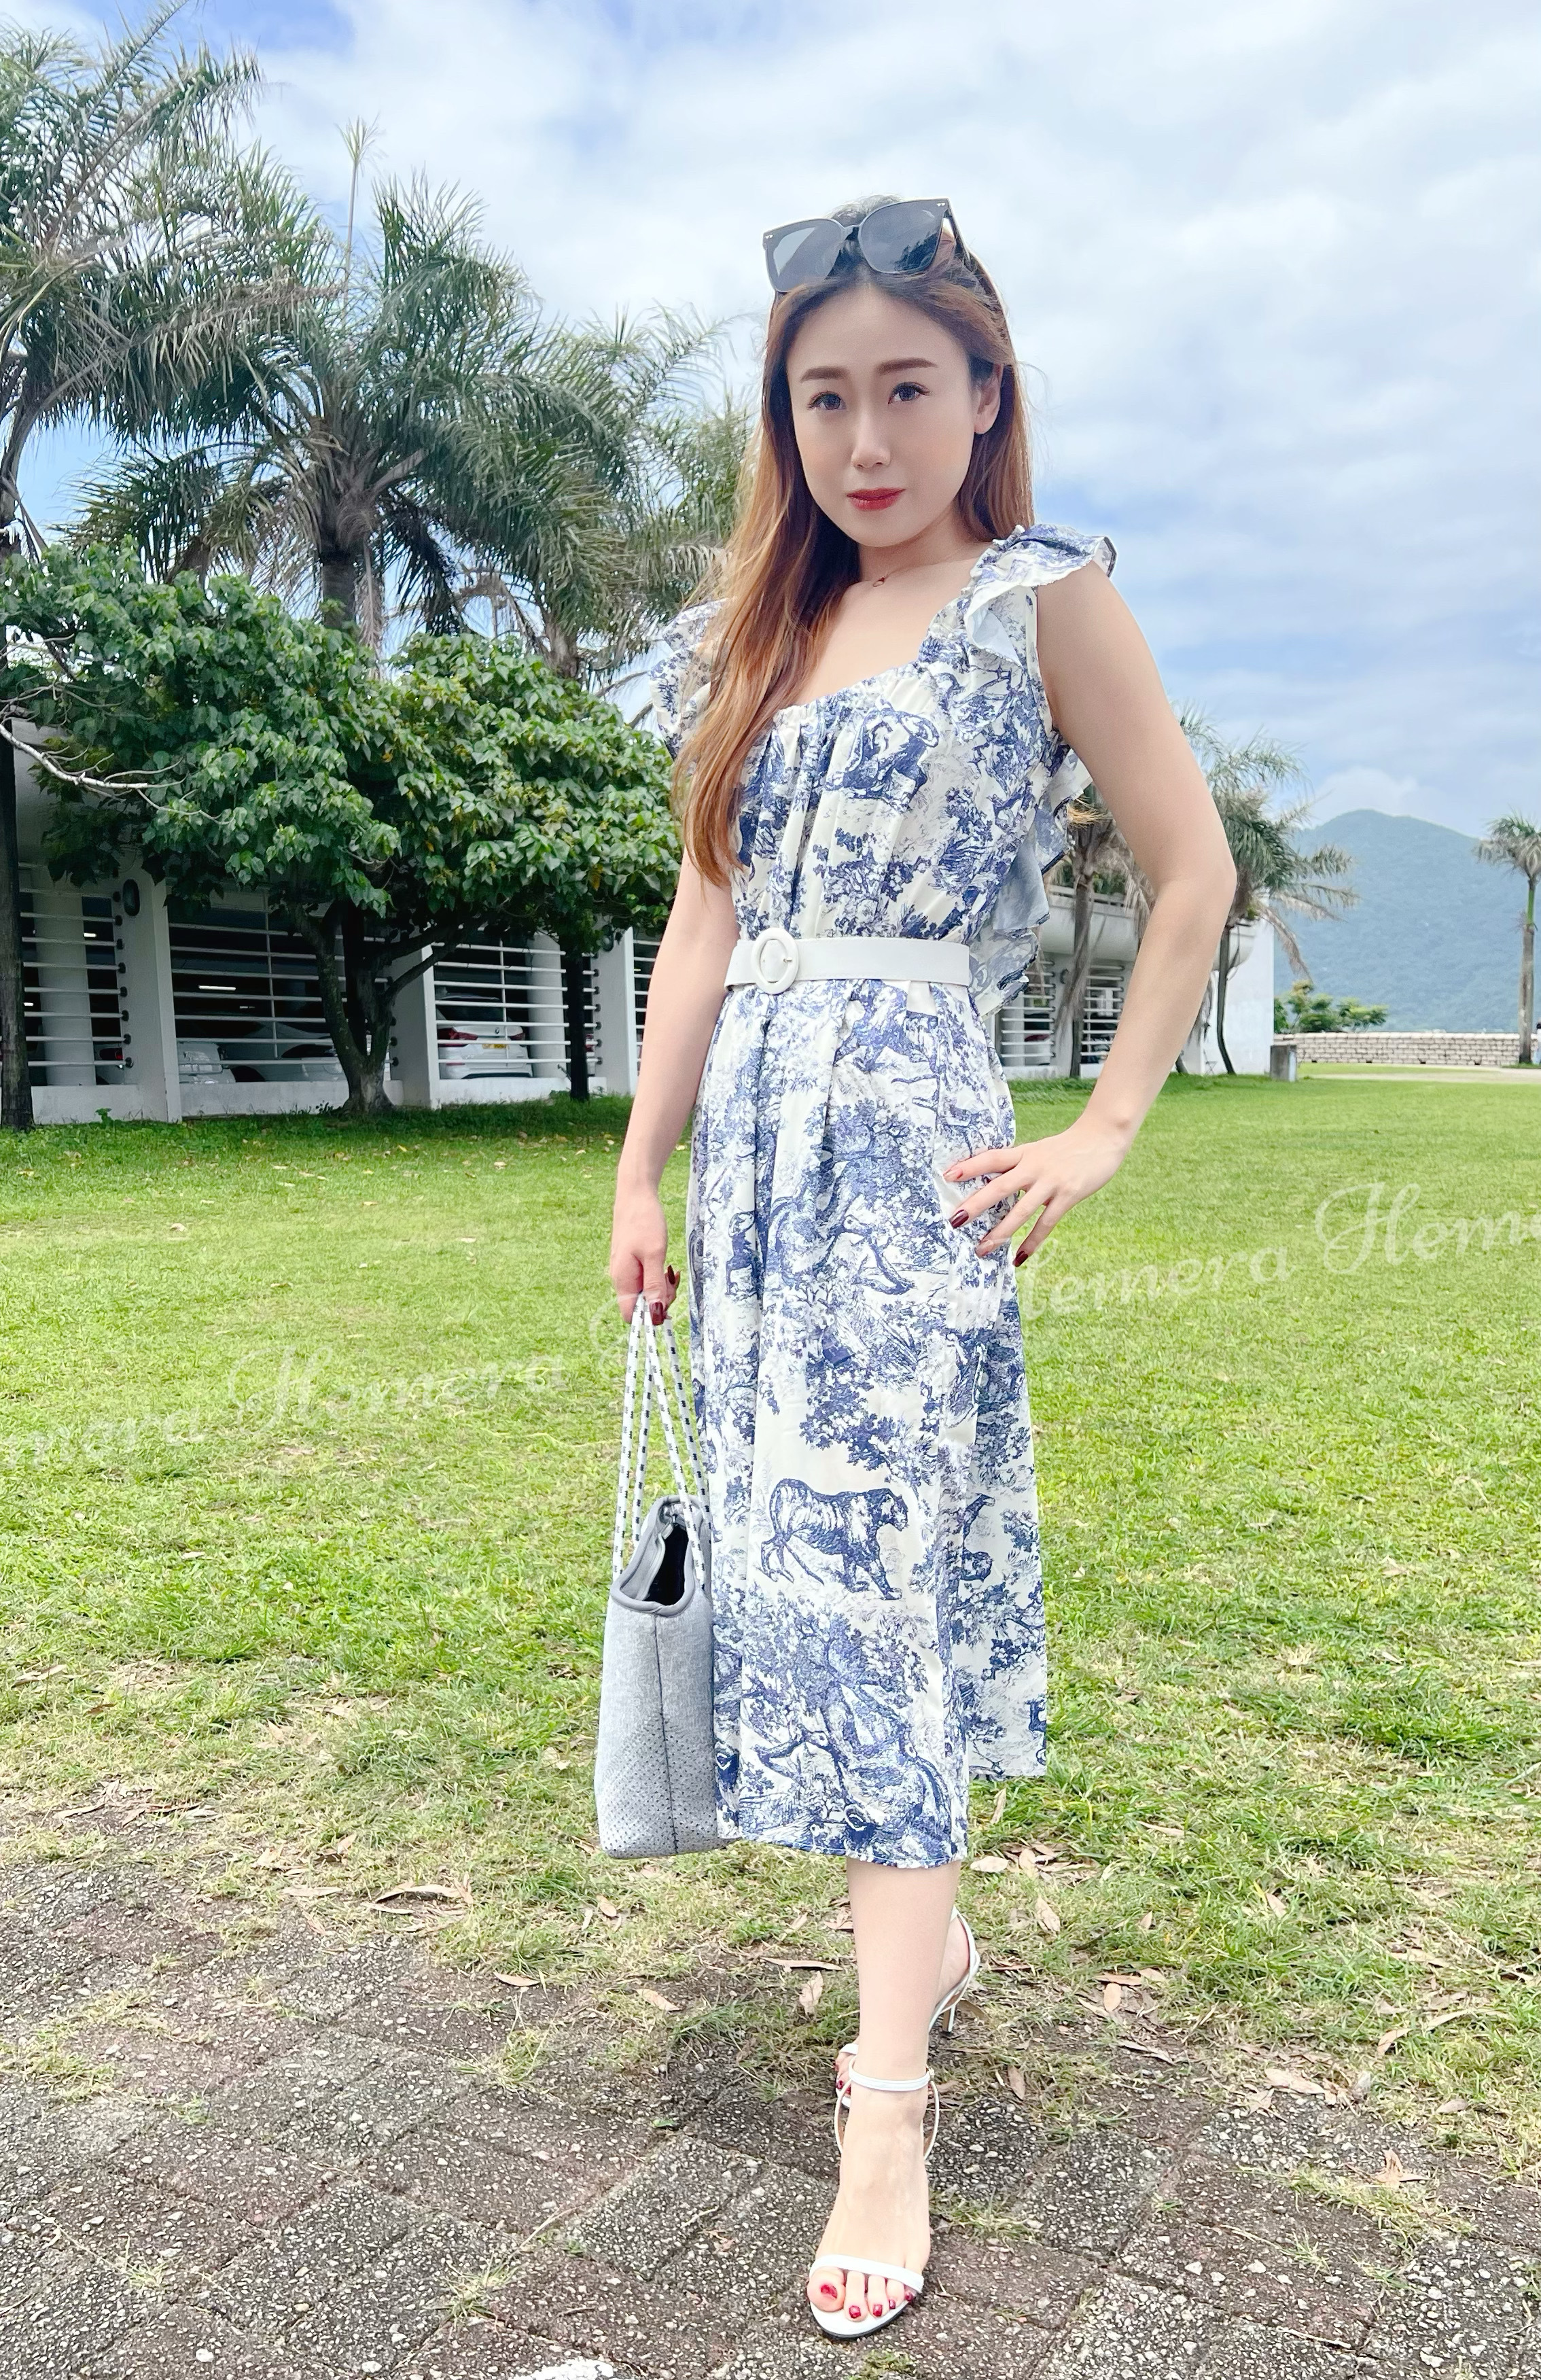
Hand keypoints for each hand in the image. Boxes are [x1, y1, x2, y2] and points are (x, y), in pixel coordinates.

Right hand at [609, 1180, 679, 1322]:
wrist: (636, 1195)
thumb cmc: (644, 1222)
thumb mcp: (654, 1254)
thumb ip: (654, 1286)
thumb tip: (656, 1316)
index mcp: (623, 1280)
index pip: (631, 1316)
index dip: (650, 1316)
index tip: (667, 1302)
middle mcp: (621, 1279)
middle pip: (640, 1305)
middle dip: (660, 1299)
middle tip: (672, 1279)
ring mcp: (625, 1270)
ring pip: (645, 1292)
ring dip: (661, 1287)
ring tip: (670, 1270)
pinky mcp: (631, 1263)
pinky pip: (645, 1279)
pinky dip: (657, 1276)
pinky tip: (665, 1265)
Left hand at [943, 1117, 1131, 1260]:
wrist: (1103, 1137)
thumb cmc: (1069, 1147)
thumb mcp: (1039, 1150)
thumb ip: (1020, 1165)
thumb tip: (996, 1183)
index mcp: (1024, 1153)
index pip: (991, 1158)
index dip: (969, 1166)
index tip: (947, 1176)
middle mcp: (1033, 1167)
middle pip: (999, 1187)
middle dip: (975, 1205)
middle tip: (954, 1221)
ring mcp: (1051, 1182)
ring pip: (1020, 1211)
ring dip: (1000, 1232)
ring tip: (982, 1249)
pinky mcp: (1068, 1195)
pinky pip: (1046, 1223)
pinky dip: (1032, 1242)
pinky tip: (1019, 1258)